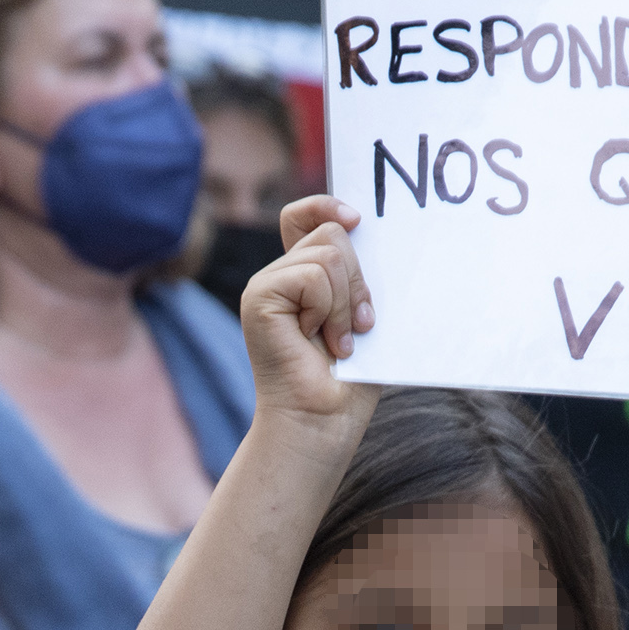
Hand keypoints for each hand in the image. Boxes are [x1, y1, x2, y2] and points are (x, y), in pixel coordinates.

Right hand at [242, 195, 381, 445]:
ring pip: (328, 254)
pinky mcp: (259, 298)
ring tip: (339, 341)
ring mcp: (265, 285)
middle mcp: (279, 276)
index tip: (358, 219)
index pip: (304, 216)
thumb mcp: (362, 316)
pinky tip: (322, 341)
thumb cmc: (348, 381)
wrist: (323, 422)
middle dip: (357, 280)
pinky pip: (313, 277)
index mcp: (301, 277)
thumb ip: (358, 277)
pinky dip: (330, 310)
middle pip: (332, 233)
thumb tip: (369, 237)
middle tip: (357, 326)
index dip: (327, 206)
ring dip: (346, 302)